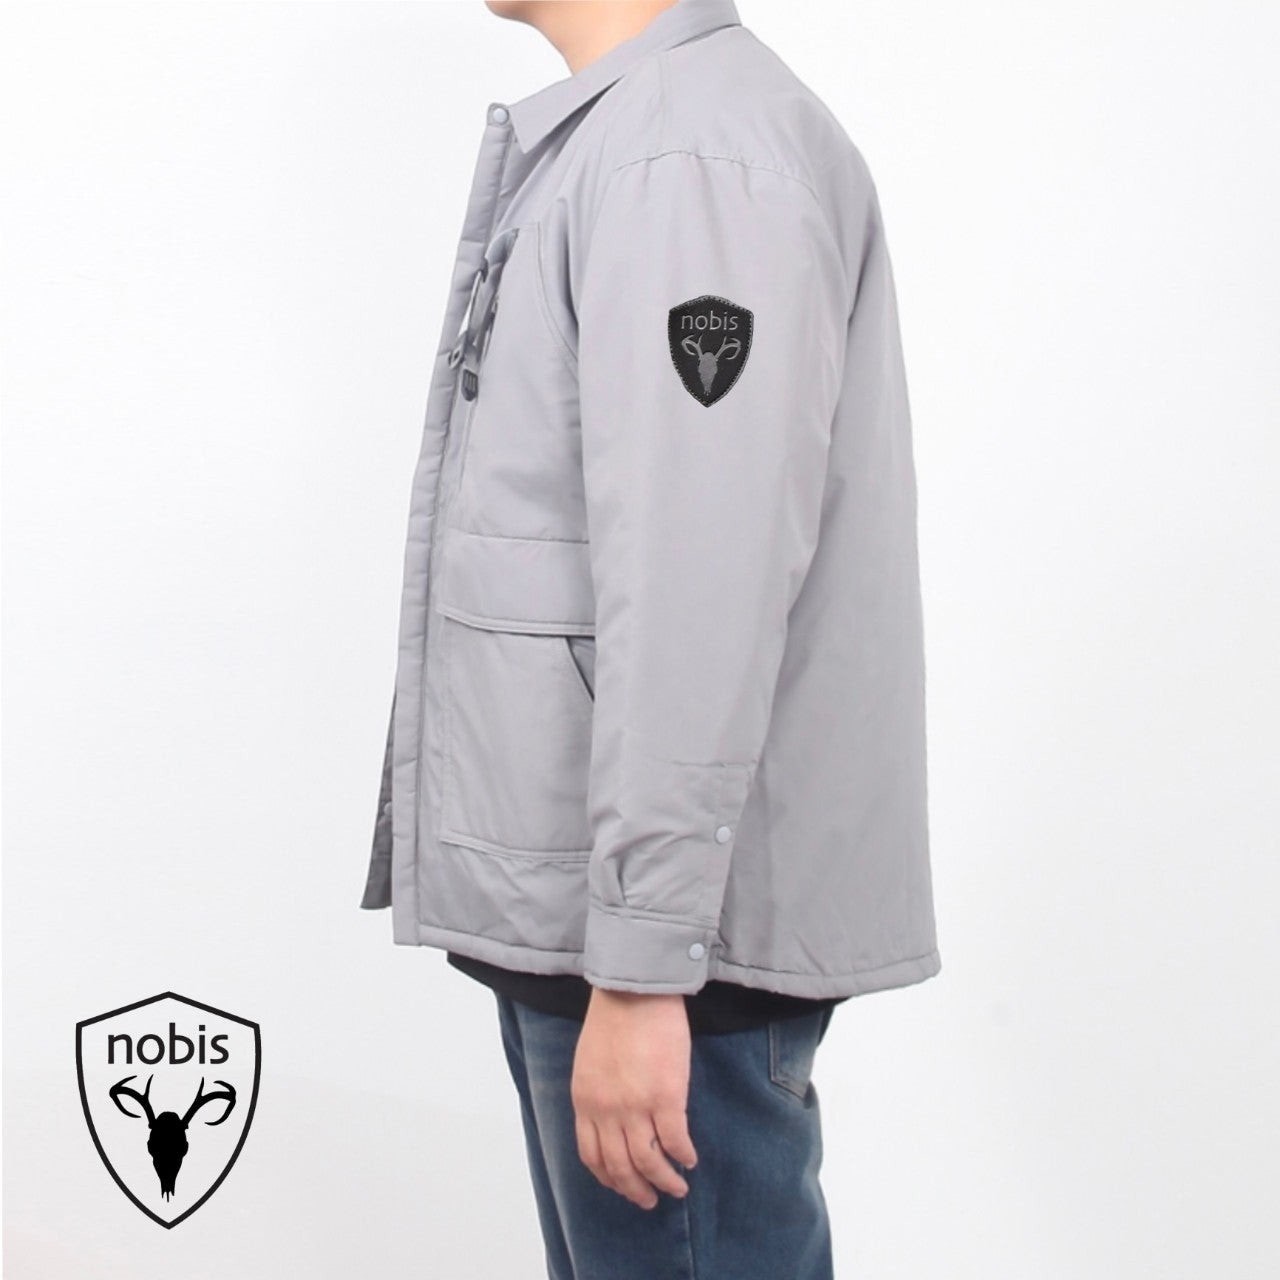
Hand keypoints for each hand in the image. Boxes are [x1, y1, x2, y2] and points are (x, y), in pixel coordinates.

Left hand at [570, 987, 698, 1208]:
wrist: (633, 991)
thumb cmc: (613, 1018)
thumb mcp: (589, 1062)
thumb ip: (597, 1093)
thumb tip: (612, 1118)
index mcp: (585, 1102)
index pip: (593, 1156)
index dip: (609, 1177)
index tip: (623, 1185)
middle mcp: (607, 1112)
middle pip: (620, 1167)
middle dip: (636, 1190)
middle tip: (649, 1200)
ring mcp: (636, 1107)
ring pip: (649, 1162)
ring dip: (664, 1181)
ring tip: (677, 1188)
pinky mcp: (666, 1097)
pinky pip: (675, 1141)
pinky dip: (683, 1156)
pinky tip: (690, 1159)